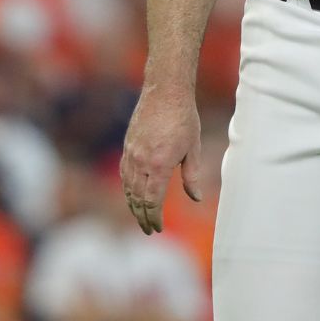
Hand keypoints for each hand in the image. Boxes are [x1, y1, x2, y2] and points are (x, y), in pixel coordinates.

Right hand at [120, 84, 203, 233]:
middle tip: (149, 229)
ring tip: (140, 215)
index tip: (158, 228)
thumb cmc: (184, 118)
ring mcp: (131, 153)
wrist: (165, 91)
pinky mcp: (128, 144)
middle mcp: (141, 161)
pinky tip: (132, 193)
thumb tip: (195, 198)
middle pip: (137, 198)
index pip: (152, 201)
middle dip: (142, 216)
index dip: (154, 218)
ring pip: (128, 187)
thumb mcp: (193, 149)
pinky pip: (124, 172)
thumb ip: (191, 176)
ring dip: (133, 204)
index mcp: (160, 165)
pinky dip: (127, 187)